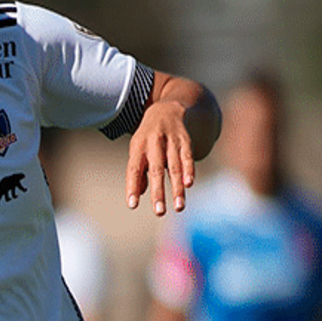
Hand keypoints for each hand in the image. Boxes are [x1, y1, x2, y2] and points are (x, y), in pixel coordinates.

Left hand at [125, 99, 195, 216]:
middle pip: (155, 171)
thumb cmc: (150, 137)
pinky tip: (189, 184)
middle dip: (158, 193)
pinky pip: (187, 156)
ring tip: (178, 207)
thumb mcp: (139, 150)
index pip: (134, 169)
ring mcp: (170, 141)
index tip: (132, 205)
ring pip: (173, 167)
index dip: (133, 186)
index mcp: (138, 147)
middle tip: (159, 212)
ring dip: (176, 188)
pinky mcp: (185, 140)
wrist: (168, 109)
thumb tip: (139, 193)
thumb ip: (139, 171)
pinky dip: (188, 170)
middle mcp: (153, 143)